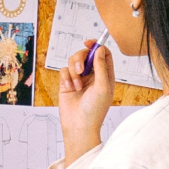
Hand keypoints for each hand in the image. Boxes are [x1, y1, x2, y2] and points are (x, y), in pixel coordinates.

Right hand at [59, 40, 113, 166]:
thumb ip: (101, 66)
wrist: (79, 126)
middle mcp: (92, 75)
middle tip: (81, 69)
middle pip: (86, 54)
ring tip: (76, 85)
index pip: (103, 54)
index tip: (89, 43)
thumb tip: (99, 50)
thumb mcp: (102, 86)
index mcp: (105, 75)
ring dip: (73, 71)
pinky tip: (70, 88)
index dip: (96, 46)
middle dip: (81, 59)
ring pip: (73, 61)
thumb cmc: (94, 110)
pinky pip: (64, 70)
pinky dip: (66, 78)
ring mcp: (79, 79)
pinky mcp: (67, 83)